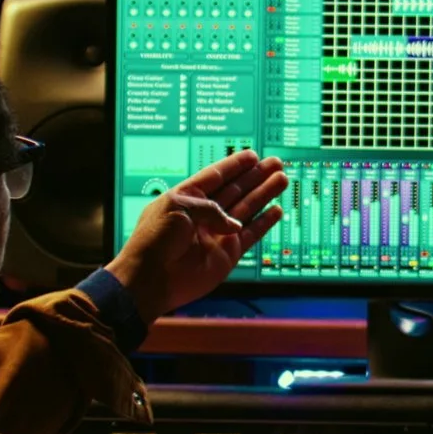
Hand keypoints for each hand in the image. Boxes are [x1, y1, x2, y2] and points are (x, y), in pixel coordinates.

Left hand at [104, 150, 288, 317]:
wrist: (152, 278)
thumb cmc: (155, 240)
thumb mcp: (178, 209)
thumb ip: (210, 209)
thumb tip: (234, 224)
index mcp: (187, 198)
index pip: (216, 177)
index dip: (235, 166)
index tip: (252, 155)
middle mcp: (204, 214)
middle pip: (236, 190)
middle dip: (256, 176)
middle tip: (274, 163)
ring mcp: (217, 234)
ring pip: (247, 209)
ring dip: (264, 194)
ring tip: (281, 179)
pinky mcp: (228, 253)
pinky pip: (251, 234)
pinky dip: (264, 223)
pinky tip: (276, 210)